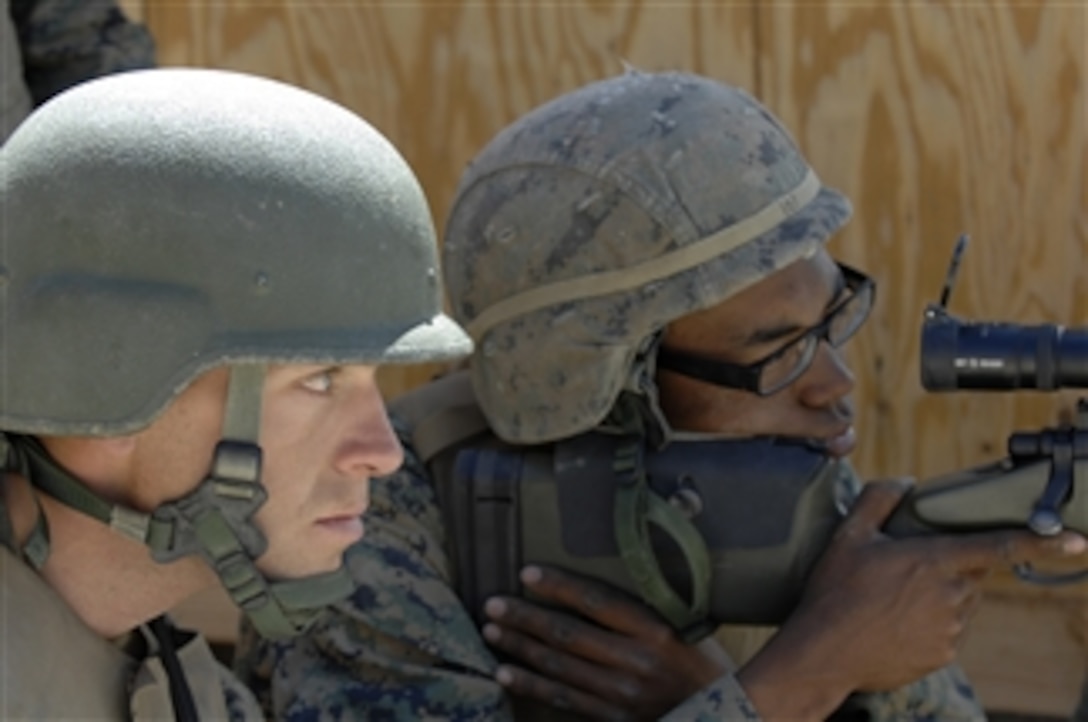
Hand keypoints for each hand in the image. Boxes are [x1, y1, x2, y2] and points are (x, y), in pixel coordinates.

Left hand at [482, 565, 726, 721]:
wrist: (723, 719)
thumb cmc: (702, 668)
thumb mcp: (684, 630)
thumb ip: (641, 613)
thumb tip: (593, 589)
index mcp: (656, 631)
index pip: (597, 601)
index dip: (559, 586)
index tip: (527, 573)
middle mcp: (636, 662)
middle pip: (568, 634)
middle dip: (525, 617)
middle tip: (493, 603)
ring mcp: (622, 695)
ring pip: (559, 666)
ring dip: (520, 648)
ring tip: (491, 630)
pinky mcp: (613, 720)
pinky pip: (562, 698)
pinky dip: (530, 684)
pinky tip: (506, 672)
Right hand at [739, 478, 1087, 718]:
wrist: (824, 653)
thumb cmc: (834, 592)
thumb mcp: (848, 536)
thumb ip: (878, 499)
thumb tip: (904, 482)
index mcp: (935, 561)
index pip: (999, 546)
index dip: (1042, 540)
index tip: (1076, 540)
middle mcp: (952, 596)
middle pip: (970, 573)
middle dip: (947, 567)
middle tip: (903, 571)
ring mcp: (950, 629)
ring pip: (961, 603)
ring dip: (938, 597)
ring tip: (891, 602)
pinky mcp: (943, 655)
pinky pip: (948, 631)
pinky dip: (928, 624)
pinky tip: (892, 624)